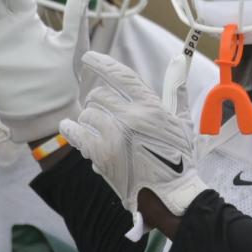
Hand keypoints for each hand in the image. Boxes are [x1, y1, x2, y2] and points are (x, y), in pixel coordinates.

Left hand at [60, 52, 206, 225]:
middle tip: (102, 111)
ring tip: (98, 128)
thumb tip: (177, 60)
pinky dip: (72, 129)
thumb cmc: (179, 157)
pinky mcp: (100, 155)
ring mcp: (114, 137)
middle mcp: (130, 118)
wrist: (169, 193)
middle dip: (98, 101)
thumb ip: (176, 89)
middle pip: (99, 95)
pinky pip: (77, 134)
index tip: (88, 57)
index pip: (121, 76)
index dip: (102, 63)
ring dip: (90, 119)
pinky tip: (69, 126)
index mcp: (150, 106)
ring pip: (87, 114)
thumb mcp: (182, 120)